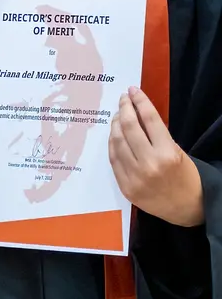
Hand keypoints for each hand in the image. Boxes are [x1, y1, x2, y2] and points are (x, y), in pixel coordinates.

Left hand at [109, 86, 202, 226]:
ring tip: (118, 115)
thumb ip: (157, 136)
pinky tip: (114, 134)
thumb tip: (137, 114)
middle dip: (125, 109)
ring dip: (115, 125)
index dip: (140, 102)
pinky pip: (113, 159)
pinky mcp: (125, 186)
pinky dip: (112, 144)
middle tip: (123, 99)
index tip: (133, 91)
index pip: (150, 120)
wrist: (186, 208)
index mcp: (167, 154)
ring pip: (117, 142)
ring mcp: (134, 176)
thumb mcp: (178, 152)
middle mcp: (149, 164)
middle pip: (130, 128)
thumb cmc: (185, 177)